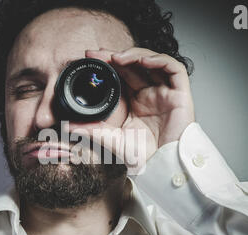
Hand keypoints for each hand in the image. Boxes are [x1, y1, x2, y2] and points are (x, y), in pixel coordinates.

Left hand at [66, 47, 194, 173]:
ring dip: (135, 54)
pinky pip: (174, 69)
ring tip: (117, 57)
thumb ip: (91, 130)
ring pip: (153, 62)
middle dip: (116, 55)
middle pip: (134, 65)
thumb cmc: (143, 157)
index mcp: (135, 101)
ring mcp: (165, 93)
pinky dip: (160, 60)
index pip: (121, 74)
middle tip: (97, 53)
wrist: (163, 168)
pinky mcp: (180, 94)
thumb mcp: (111, 140)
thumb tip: (67, 125)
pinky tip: (143, 61)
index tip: (90, 57)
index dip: (108, 63)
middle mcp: (150, 94)